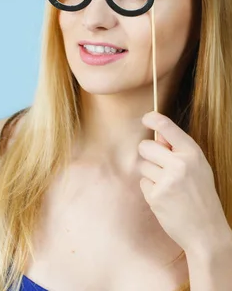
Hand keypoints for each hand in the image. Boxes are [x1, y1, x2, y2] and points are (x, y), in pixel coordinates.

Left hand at [138, 111, 229, 253]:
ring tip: (169, 188)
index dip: (153, 119)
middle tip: (162, 168)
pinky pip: (143, 183)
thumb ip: (179, 152)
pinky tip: (166, 199)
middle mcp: (180, 164)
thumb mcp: (198, 169)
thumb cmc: (201, 197)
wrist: (207, 231)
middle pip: (145, 146)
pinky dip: (150, 190)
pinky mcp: (156, 195)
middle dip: (148, 155)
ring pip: (142, 165)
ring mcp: (167, 180)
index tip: (146, 118)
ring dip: (151, 175)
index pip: (168, 128)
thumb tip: (156, 135)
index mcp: (193, 154)